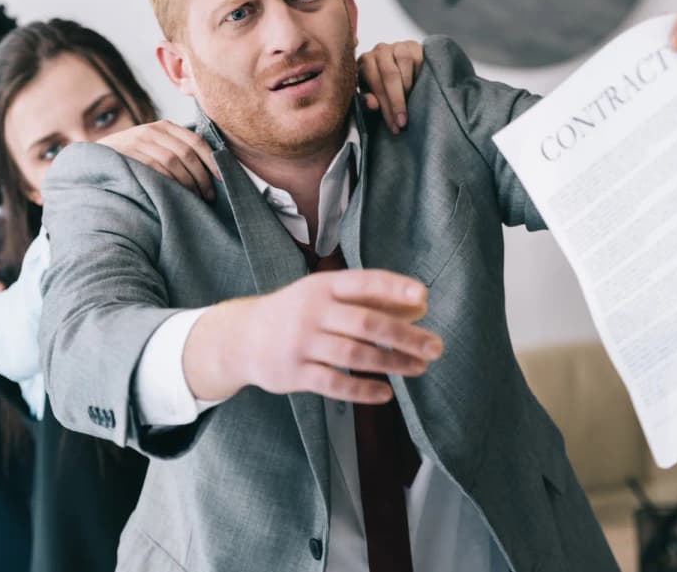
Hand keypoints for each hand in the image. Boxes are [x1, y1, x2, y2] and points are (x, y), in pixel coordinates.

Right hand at [97, 120, 219, 200]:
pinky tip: (177, 194)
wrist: (96, 157)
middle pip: (187, 153)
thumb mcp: (154, 145)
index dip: (212, 161)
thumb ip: (175, 148)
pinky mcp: (130, 155)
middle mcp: (153, 130)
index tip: (222, 178)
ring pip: (174, 161)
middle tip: (210, 195)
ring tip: (197, 197)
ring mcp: (140, 141)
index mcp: (165, 126)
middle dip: (202, 176)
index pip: (196, 141)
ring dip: (189, 182)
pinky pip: (156, 168)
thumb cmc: (132, 155)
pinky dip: (170, 182)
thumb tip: (209, 166)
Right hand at [183, 269, 443, 403]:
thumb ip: (367, 300)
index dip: (394, 288)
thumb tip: (419, 307)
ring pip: (354, 354)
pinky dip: (362, 390)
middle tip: (435, 347)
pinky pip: (334, 383)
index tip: (424, 297)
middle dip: (405, 335)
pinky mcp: (294, 373)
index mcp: (323, 286)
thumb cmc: (297, 313)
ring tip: (419, 367)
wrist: (242, 337)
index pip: (363, 283)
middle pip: (366, 323)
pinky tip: (385, 394)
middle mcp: (312, 311)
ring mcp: (301, 343)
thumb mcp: (323, 296)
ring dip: (391, 362)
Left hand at [357, 41, 423, 133]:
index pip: (374, 83)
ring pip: (404, 63)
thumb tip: (372, 105)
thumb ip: (369, 101)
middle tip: (402, 122)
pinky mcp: (413, 45)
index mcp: (365, 63)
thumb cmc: (385, 86)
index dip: (384, 106)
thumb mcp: (374, 96)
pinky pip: (417, 58)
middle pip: (389, 75)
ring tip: (411, 105)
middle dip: (396, 102)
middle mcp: (379, 51)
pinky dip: (418, 75)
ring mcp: (397, 46)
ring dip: (407, 89)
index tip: (393, 126)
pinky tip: (419, 88)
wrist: (406, 70)